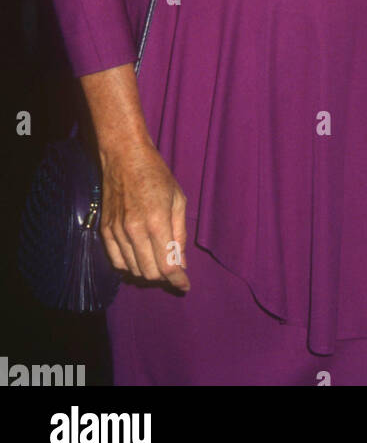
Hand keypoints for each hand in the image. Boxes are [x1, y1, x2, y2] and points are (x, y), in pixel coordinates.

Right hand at [98, 139, 188, 290]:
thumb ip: (180, 233)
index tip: (185, 285)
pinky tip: (140, 259)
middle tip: (174, 270)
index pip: (167, 265)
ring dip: (148, 272)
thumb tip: (182, 262)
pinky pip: (117, 261)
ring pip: (133, 270)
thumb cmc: (156, 175)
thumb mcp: (178, 199)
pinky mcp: (104, 230)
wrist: (124, 157)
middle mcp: (134, 230)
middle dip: (165, 276)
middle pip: (150, 273)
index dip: (177, 280)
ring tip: (158, 262)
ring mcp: (116, 232)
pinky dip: (130, 266)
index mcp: (156, 221)